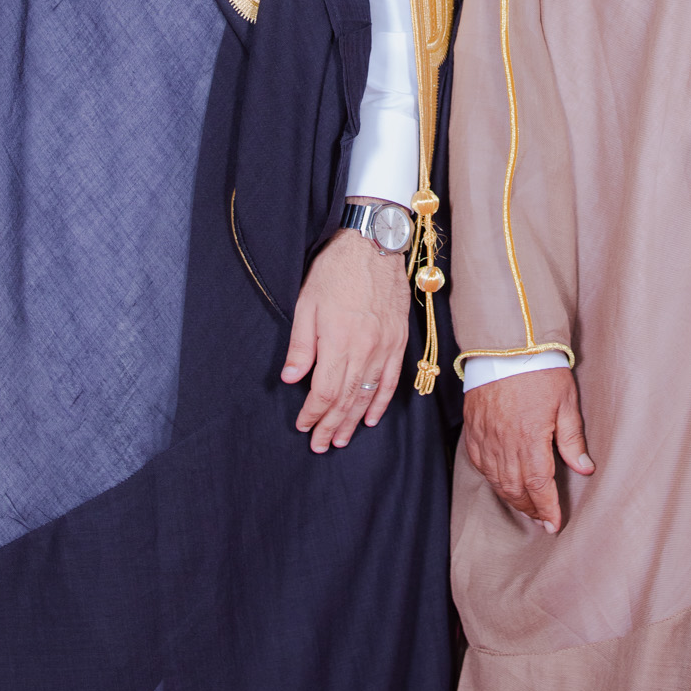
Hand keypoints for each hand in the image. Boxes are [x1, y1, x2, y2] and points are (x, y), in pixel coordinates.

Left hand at [281, 227, 410, 450]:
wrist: (373, 245)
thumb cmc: (335, 271)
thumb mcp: (306, 304)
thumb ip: (301, 345)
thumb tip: (291, 379)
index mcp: (339, 341)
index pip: (325, 391)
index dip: (313, 413)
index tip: (303, 426)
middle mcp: (365, 349)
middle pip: (347, 399)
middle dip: (331, 425)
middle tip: (320, 445)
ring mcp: (385, 346)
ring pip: (368, 394)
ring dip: (354, 420)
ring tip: (342, 439)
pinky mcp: (398, 340)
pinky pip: (390, 380)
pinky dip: (381, 402)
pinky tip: (371, 417)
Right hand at [462, 367, 593, 533]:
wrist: (505, 345)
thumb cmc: (540, 369)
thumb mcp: (566, 402)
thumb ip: (573, 439)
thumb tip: (585, 468)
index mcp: (531, 437)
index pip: (539, 485)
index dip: (547, 509)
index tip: (554, 525)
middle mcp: (505, 442)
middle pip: (516, 489)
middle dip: (531, 509)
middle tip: (543, 519)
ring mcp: (485, 437)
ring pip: (497, 481)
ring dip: (512, 498)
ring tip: (526, 506)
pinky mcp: (473, 429)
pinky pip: (480, 464)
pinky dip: (492, 479)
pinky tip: (502, 482)